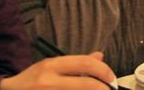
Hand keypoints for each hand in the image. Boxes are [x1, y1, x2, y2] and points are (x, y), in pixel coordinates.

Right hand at [0, 52, 116, 89]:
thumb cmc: (31, 81)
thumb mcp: (51, 66)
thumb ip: (76, 63)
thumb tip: (100, 56)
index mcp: (52, 66)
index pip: (85, 63)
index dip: (104, 71)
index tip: (112, 79)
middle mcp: (48, 81)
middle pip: (85, 84)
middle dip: (103, 88)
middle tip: (110, 89)